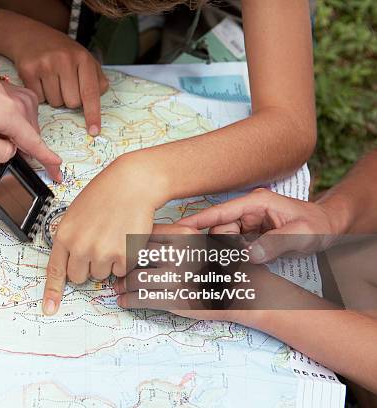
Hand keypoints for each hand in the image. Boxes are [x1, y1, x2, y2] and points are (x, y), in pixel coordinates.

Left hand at [0, 66, 62, 180]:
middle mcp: (7, 94)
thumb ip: (3, 153)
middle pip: (29, 124)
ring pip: (17, 110)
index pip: (35, 142)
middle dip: (26, 143)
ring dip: (14, 128)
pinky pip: (1, 100)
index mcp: (11, 112)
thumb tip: (11, 149)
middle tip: (15, 160)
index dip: (47, 160)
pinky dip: (0, 116)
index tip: (57, 171)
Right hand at [10, 26, 108, 135]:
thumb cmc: (62, 52)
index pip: (90, 92)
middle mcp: (65, 60)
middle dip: (69, 100)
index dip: (93, 114)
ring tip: (51, 80)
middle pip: (72, 103)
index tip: (94, 131)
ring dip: (54, 98)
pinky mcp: (28, 70)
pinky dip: (40, 95)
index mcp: (83, 58)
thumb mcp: (84, 59)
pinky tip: (40, 81)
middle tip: (64, 85)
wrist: (30, 36)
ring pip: (55, 103)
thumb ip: (96, 79)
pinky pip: (39, 99)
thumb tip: (98, 99)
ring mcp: (46, 64)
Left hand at [41, 154, 159, 315]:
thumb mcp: (76, 214)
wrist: (132, 184)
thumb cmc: (104, 195)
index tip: (49, 308)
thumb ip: (71, 238)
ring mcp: (102, 252)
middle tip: (98, 246)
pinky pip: (120, 271)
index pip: (55, 270)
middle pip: (79, 277)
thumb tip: (72, 262)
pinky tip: (124, 238)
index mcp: (65, 234)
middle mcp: (81, 246)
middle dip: (87, 267)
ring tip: (113, 237)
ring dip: (107, 262)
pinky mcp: (123, 255)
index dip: (52, 292)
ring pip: (101, 274)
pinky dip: (124, 260)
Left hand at [115, 223, 333, 322]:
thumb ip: (188, 235)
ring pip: (135, 278)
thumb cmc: (231, 264)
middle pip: (136, 256)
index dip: (130, 244)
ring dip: (122, 284)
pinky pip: (142, 299)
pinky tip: (124, 301)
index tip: (122, 249)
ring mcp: (174, 278)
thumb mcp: (213, 240)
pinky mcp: (174, 301)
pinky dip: (129, 300)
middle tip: (114, 270)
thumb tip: (160, 230)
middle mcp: (177, 254)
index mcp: (184, 236)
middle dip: (122, 264)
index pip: (146, 236)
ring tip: (117, 287)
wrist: (250, 293)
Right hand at [176, 188, 340, 262]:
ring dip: (230, 253)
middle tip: (228, 262)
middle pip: (219, 229)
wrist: (331, 228)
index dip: (196, 221)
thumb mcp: (300, 234)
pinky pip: (235, 246)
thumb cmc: (318, 225)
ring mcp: (248, 224)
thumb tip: (249, 256)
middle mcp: (248, 212)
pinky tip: (243, 265)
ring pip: (225, 240)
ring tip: (244, 264)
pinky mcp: (251, 235)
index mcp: (255, 203)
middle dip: (220, 246)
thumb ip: (274, 244)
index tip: (176, 230)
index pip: (218, 211)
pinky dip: (236, 256)